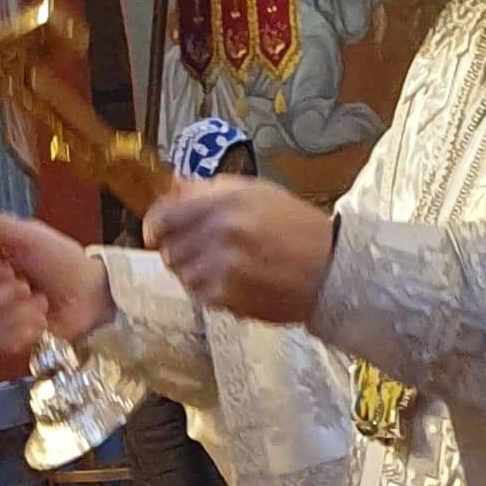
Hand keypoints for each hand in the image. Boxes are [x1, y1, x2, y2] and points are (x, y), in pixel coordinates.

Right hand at [0, 202, 110, 361]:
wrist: (89, 295)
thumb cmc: (63, 262)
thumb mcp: (30, 236)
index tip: (6, 268)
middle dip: (4, 296)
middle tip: (28, 287)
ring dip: (20, 314)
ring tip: (41, 303)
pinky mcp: (6, 337)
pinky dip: (23, 334)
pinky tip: (39, 323)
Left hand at [141, 177, 335, 325]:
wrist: (331, 269)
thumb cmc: (296, 226)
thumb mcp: (256, 192)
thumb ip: (210, 189)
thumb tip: (173, 187)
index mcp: (226, 202)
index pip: (164, 216)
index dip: (155, 226)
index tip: (156, 233)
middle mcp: (220, 233)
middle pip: (169, 248)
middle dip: (178, 249)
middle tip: (199, 250)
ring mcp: (223, 268)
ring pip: (182, 274)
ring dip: (193, 272)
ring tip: (220, 267)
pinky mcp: (229, 297)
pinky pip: (199, 295)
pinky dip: (208, 291)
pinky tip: (231, 283)